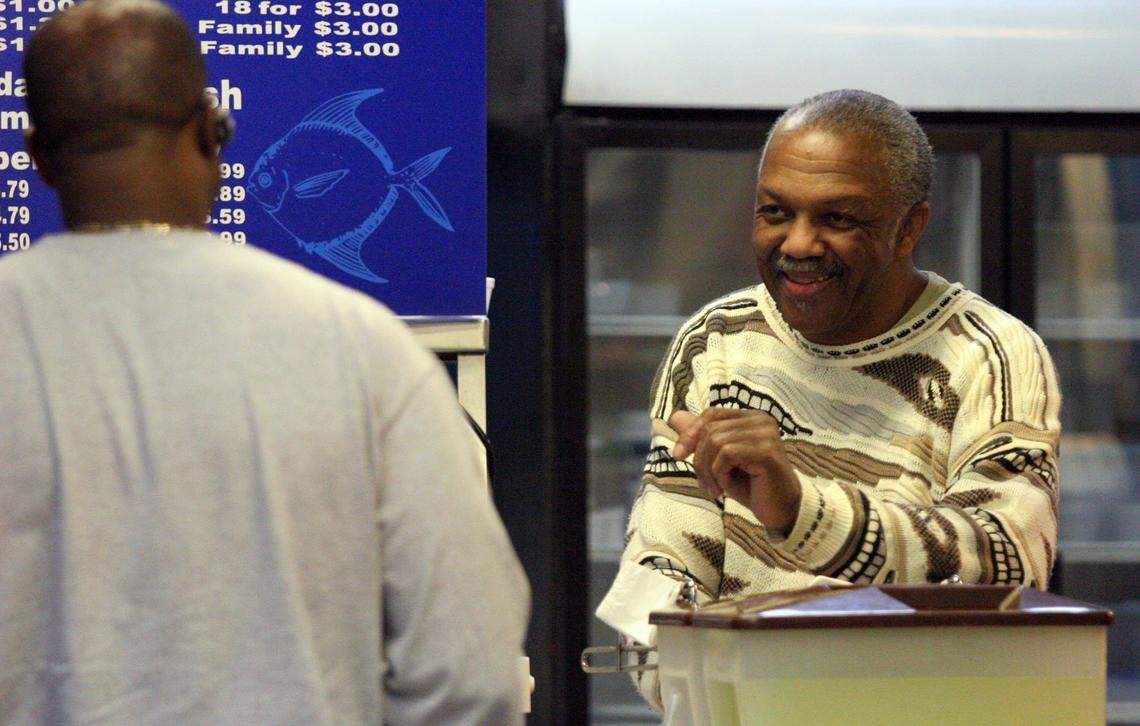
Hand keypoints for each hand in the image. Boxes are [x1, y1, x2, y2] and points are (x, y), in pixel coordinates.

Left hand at [668, 408, 801, 534]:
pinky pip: (727, 455)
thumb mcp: (719, 460)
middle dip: (699, 459)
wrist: (779, 510)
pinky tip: (726, 489)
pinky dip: (720, 474)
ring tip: (716, 488)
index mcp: (750, 417)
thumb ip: (700, 437)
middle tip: (705, 484)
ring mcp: (765, 433)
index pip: (711, 414)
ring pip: (716, 442)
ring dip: (709, 470)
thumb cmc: (750, 485)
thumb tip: (674, 417)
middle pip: (710, 429)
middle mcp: (760, 420)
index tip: (678, 455)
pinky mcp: (767, 450)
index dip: (690, 433)